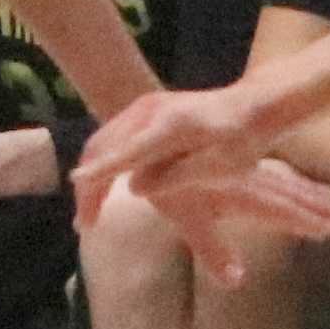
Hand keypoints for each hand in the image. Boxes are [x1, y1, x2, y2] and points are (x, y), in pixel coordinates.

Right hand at [73, 78, 284, 222]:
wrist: (251, 103)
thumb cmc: (243, 142)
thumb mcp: (223, 167)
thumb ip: (180, 176)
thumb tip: (135, 187)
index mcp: (174, 126)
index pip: (131, 150)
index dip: (104, 168)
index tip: (77, 181)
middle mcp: (152, 110)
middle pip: (106, 147)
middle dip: (90, 187)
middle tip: (84, 225)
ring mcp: (143, 106)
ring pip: (102, 142)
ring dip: (91, 178)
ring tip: (88, 215)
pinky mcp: (141, 109)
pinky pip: (109, 137)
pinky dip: (100, 164)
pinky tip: (98, 190)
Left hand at [145, 154, 329, 282]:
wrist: (146, 142)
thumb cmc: (160, 185)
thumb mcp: (184, 218)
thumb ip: (212, 250)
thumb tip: (237, 281)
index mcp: (238, 193)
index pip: (280, 208)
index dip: (304, 219)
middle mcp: (246, 179)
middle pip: (288, 193)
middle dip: (314, 205)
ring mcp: (241, 170)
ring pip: (283, 181)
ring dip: (307, 192)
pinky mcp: (232, 166)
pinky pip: (270, 174)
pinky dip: (289, 180)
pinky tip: (300, 183)